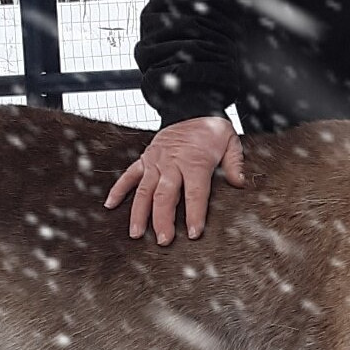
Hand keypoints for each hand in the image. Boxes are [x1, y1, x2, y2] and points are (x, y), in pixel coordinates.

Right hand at [105, 116, 244, 245]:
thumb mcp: (231, 141)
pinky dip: (119, 189)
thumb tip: (240, 184)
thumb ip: (234, 163)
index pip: (195, 193)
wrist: (193, 108)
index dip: (195, 214)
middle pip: (165, 196)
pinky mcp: (145, 158)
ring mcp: (155, 161)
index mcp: (195, 162)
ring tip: (136, 234)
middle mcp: (172, 163)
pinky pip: (129, 174)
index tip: (194, 234)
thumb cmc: (213, 129)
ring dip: (139, 213)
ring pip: (144, 190)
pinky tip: (110, 206)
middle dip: (163, 220)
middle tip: (163, 241)